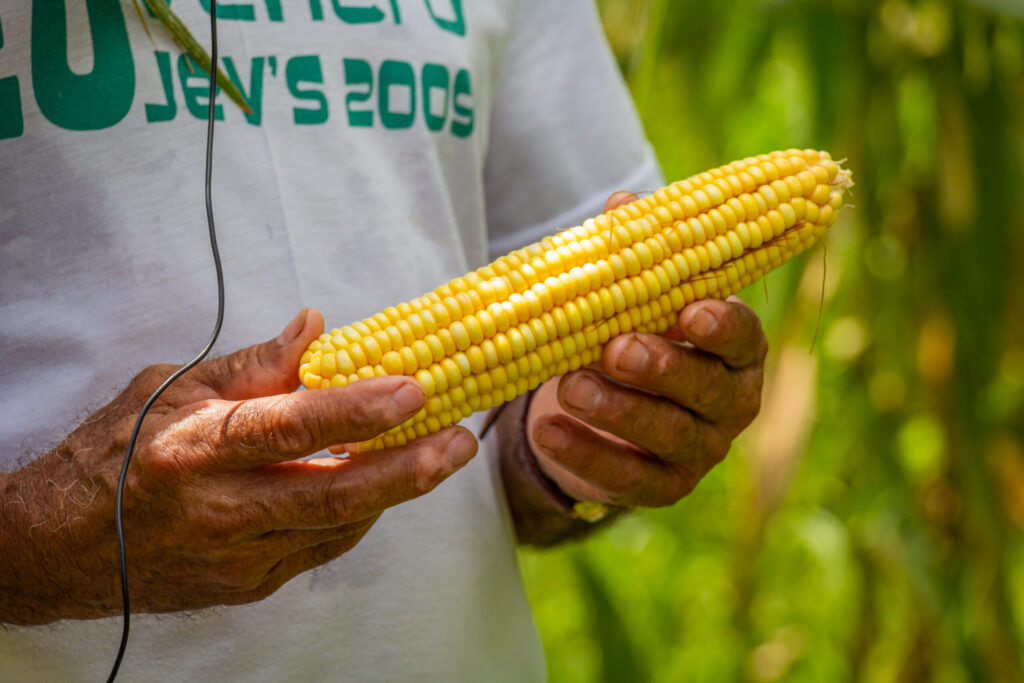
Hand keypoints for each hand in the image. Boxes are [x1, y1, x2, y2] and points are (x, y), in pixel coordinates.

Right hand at [0, 309, 476, 624]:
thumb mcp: (172, 389)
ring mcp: (236, 557)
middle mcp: (219, 510)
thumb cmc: (115, 452)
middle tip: (460, 441)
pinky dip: (357, 514)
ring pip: (338, 525)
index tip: (414, 388)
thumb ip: (253, 365)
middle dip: (409, 469)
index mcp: (195, 449)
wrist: (62, 544)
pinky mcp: (248, 585)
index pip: (290, 426)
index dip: (357, 409)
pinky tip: (381, 484)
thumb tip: (317, 329)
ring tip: (436, 453)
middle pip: (333, 495)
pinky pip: (321, 546)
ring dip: (394, 490)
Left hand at [526, 192, 766, 507]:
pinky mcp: (662, 488)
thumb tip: (622, 204)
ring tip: (568, 385)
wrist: (608, 407)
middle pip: (707, 390)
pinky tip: (547, 433)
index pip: (744, 338)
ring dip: (617, 410)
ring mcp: (699, 450)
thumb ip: (633, 252)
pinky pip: (630, 479)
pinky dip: (586, 457)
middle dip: (662, 369)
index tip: (691, 312)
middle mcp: (730, 402)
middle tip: (615, 348)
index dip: (723, 328)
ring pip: (668, 436)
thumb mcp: (633, 295)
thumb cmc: (633, 332)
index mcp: (735, 348)